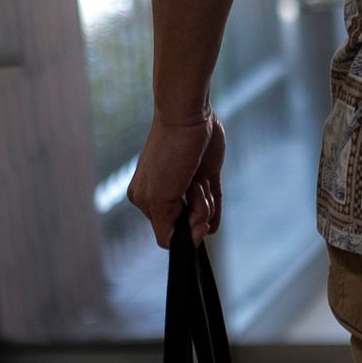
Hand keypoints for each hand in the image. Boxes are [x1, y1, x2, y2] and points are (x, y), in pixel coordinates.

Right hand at [130, 110, 223, 245]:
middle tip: (193, 191)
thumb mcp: (160, 198)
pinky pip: (213, 202)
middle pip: (187, 225)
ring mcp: (187, 185)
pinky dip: (214, 211)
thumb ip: (166, 228)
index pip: (167, 235)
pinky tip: (213, 223)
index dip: (186, 233)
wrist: (187, 118)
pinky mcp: (206, 175)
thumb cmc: (168, 155)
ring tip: (198, 181)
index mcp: (146, 200)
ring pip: (202, 213)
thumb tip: (182, 245)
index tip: (197, 223)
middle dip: (196, 213)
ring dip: (206, 202)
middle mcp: (165, 194)